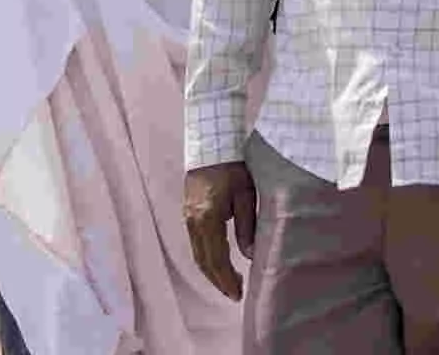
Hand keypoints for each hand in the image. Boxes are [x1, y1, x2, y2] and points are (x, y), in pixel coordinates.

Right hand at [183, 160, 257, 298]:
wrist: (212, 144)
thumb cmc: (234, 166)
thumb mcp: (246, 195)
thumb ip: (247, 226)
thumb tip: (250, 255)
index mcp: (207, 217)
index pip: (216, 258)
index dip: (226, 279)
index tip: (238, 293)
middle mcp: (193, 221)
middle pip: (204, 261)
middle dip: (219, 280)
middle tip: (235, 295)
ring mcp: (188, 218)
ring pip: (198, 254)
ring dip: (212, 272)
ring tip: (228, 285)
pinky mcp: (188, 213)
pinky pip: (197, 244)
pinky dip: (207, 258)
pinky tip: (218, 264)